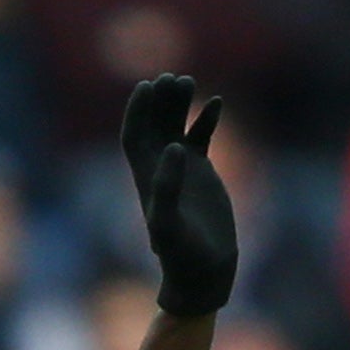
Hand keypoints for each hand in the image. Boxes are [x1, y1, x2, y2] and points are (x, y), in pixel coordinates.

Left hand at [121, 74, 238, 316]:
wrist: (203, 271)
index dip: (136, 110)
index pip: (133, 135)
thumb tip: (174, 147)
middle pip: (153, 124)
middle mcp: (159, 169)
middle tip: (172, 78)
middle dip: (159, 100)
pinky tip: (216, 102)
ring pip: (175, 125)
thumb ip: (167, 185)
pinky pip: (200, 136)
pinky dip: (206, 119)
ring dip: (179, 103)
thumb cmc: (181, 254)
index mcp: (144, 177)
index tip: (145, 86)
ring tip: (188, 80)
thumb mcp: (169, 223)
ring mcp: (181, 169)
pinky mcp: (202, 173)